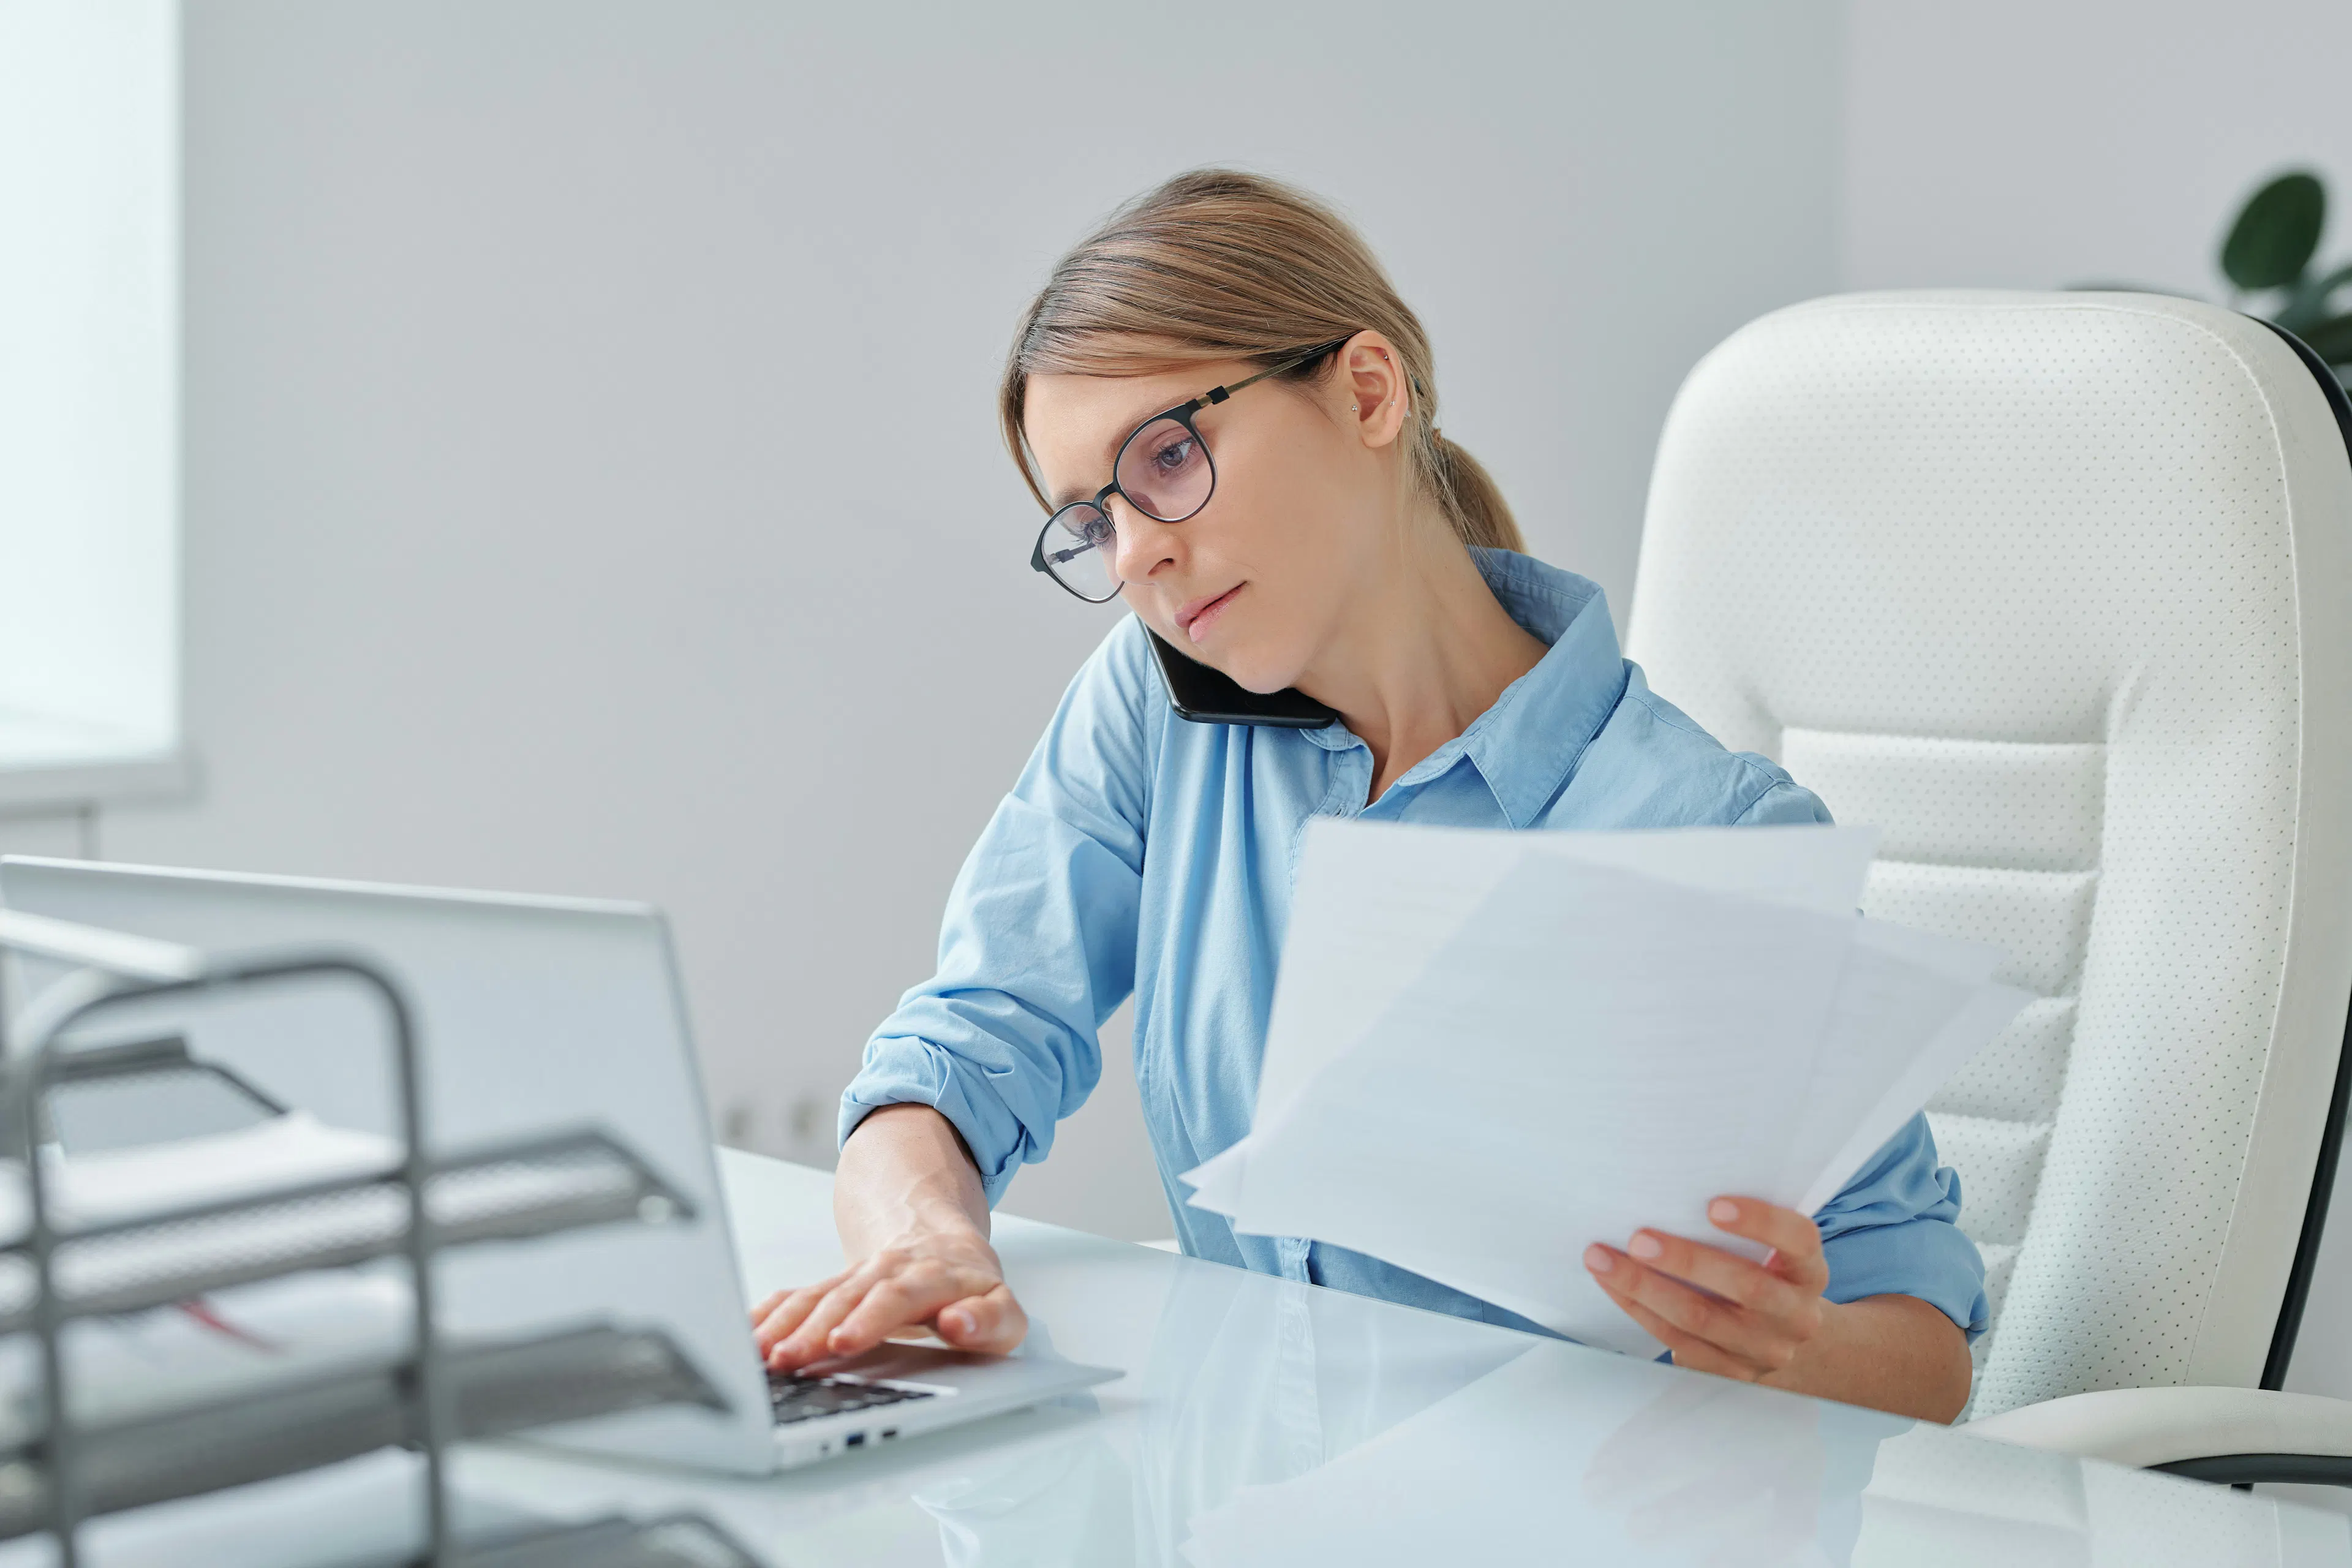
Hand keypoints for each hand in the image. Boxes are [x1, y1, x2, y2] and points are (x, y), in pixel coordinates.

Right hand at [751, 1225, 1027, 1371]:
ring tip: (762, 1356)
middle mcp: (888, 1273)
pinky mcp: (832, 1289)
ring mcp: (856, 1279)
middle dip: (817, 1328)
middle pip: (848, 1298)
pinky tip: (746, 1335)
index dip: (872, 1317)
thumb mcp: (1003, 1310)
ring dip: (786, 1326)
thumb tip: (961, 1323)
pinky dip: (768, 1315)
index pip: (899, 1295)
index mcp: (931, 1277)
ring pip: (817, 1298)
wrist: (943, 1246)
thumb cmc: (972, 1290)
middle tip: (791, 1359)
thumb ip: (991, 1321)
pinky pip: (796, 1298)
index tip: (847, 1340)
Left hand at [1582, 1197, 1829, 1383]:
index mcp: (1809, 1272)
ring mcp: (1764, 1350)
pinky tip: (1613, 1286)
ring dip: (1644, 1287)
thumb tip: (1670, 1187)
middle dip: (1685, 1261)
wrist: (1784, 1337)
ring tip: (1603, 1260)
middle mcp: (1795, 1315)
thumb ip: (1744, 1228)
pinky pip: (1678, 1341)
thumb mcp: (1773, 1251)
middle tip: (1638, 1238)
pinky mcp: (1730, 1373)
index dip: (1761, 1222)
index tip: (1714, 1205)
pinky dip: (1640, 1310)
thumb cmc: (1765, 1272)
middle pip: (1745, 1286)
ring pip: (1700, 1319)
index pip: (1798, 1241)